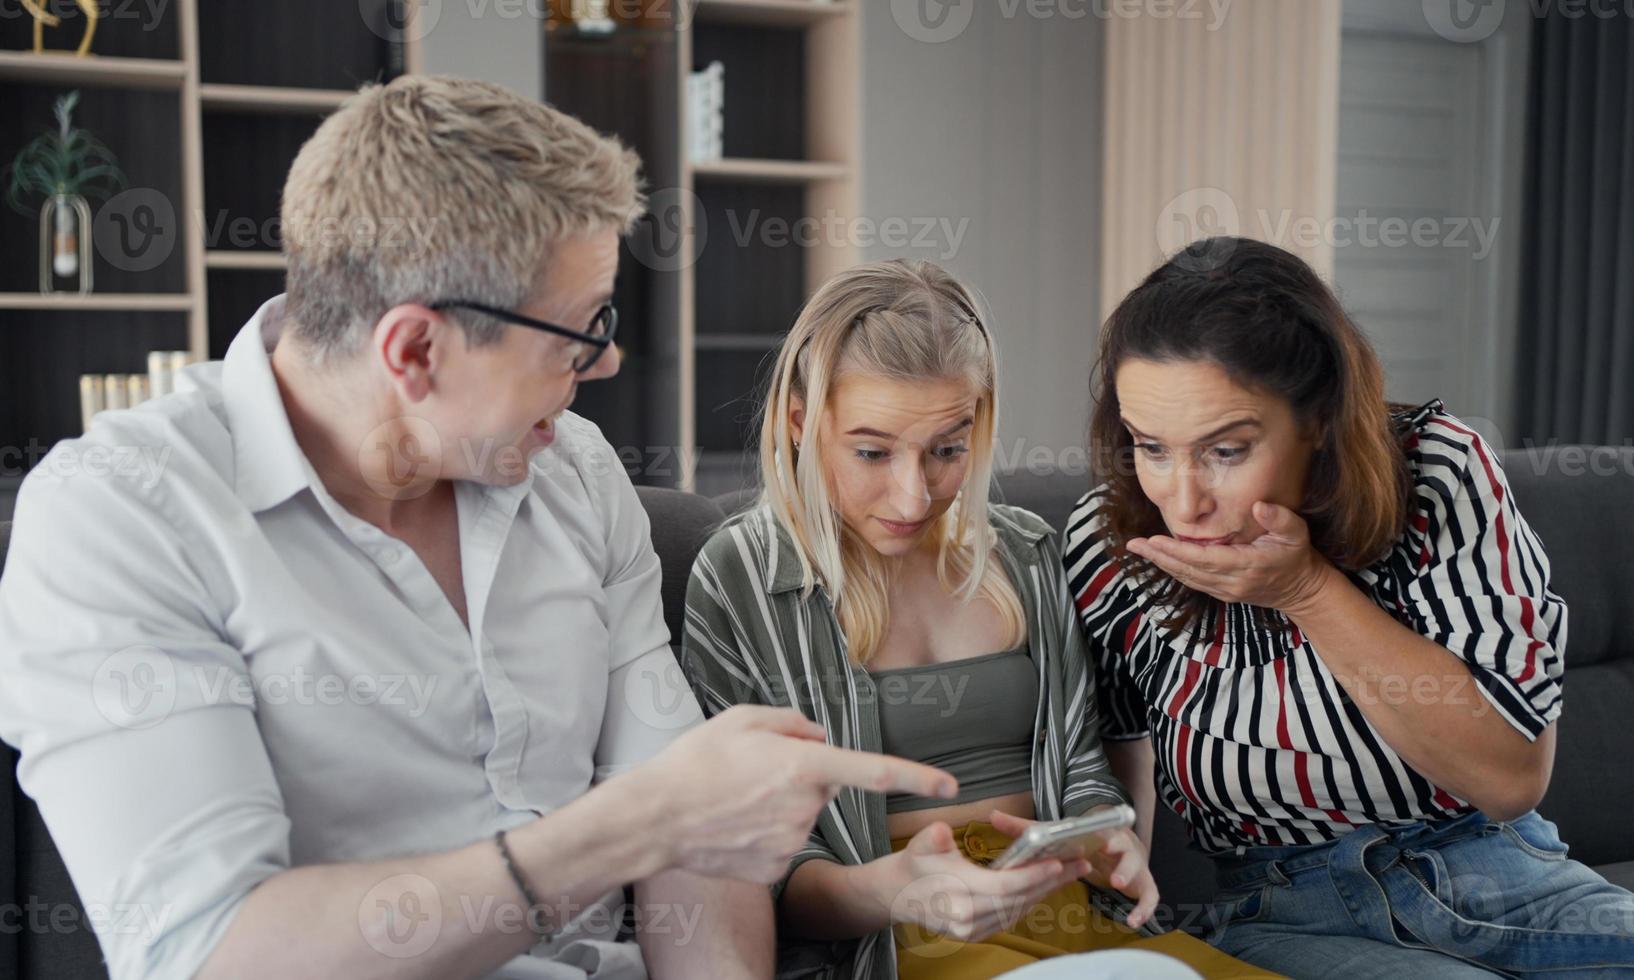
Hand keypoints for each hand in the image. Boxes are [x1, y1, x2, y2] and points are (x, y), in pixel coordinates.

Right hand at [639, 705, 957, 883]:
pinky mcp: (775, 868)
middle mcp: (803, 806)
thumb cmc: (694, 762)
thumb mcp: (741, 718)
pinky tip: (733, 825)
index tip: (948, 785)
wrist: (654, 819)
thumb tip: (819, 738)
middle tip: (754, 770)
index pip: (873, 770)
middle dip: (802, 776)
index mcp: (801, 765)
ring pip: (802, 815)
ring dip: (780, 805)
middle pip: (823, 786)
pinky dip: (764, 833)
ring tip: (735, 797)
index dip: (915, 776)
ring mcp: (790, 842)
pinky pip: (782, 842)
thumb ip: (792, 721)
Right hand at [871, 820, 1090, 943]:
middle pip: (1019, 899)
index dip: (1033, 875)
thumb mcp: (920, 844)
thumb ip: (933, 838)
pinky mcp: (975, 934)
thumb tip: (943, 832)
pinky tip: (1044, 886)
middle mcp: (968, 918)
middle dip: (1051, 881)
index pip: (1005, 886)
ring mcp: (972, 930)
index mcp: (958, 894)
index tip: (1056, 862)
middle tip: (1078, 864)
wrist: (895, 894)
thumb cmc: (912, 865)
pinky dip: (1029, 901)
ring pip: (1018, 910)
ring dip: (1045, 891)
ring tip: (1070, 872)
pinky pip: (1009, 917)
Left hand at [990, 809, 1158, 929]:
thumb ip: (1025, 828)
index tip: (1101, 843)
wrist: (1113, 846)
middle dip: (1121, 859)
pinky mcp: (1142, 884)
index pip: (1106, 831)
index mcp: (1101, 831)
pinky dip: (1143, 908)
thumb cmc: (1080, 840)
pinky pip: (1149, 896)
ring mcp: (1134, 865)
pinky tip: (1132, 921)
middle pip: (1127, 849)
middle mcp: (1121, 845)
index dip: (1105, 837)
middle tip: (1112, 870)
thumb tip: (993, 816)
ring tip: (1117, 885)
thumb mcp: (1053, 834)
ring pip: (1140, 871)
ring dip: (1130, 878)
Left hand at [1125, 501, 1333, 615]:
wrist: (1302, 589)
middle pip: (1188, 570)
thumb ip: (1279, 518)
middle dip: (1159, 557)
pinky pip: (1193, 582)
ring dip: (1161, 564)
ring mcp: (1226, 591)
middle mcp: (1232, 582)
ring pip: (1187, 578)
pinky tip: (1160, 559)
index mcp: (1247, 565)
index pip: (1204, 559)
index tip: (1154, 540)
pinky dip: (1174, 570)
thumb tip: (1259, 505)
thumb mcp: (1296, 533)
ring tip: (1139, 549)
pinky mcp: (1223, 594)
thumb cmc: (1297, 557)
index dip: (1177, 551)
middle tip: (1133, 545)